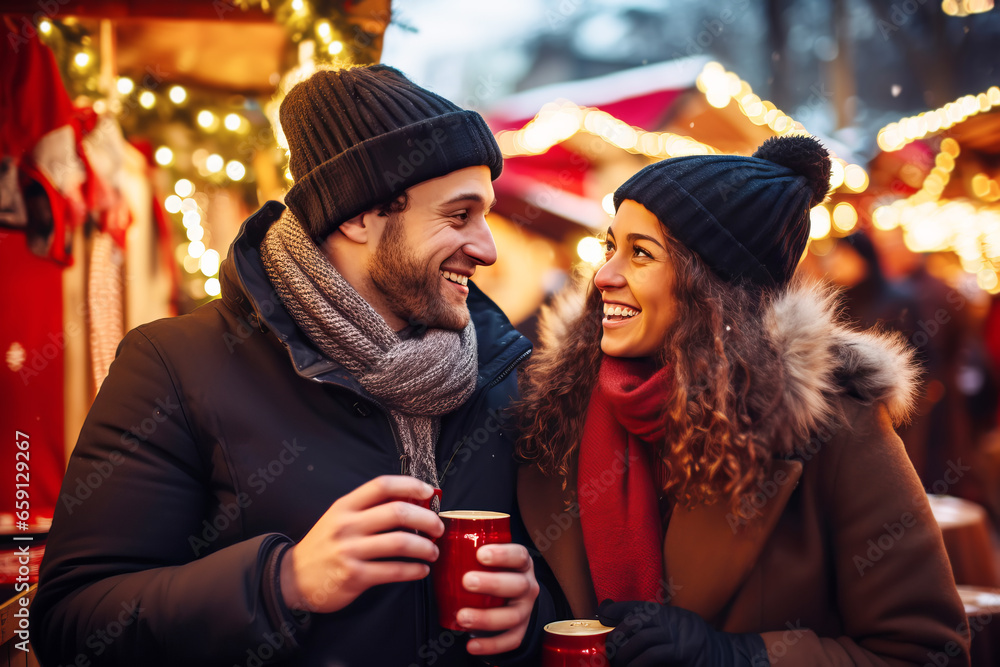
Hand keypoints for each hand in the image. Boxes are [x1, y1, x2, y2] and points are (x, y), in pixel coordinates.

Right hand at [280, 475, 443, 612]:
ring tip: (433, 551)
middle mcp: (347, 525)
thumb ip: (368, 508)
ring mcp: (350, 551)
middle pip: (397, 512)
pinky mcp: (354, 576)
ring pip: (399, 543)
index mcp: (345, 506)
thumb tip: (411, 499)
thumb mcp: (339, 518)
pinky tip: (421, 570)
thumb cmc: (325, 545)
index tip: (429, 492)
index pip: (382, 485)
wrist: (293, 578)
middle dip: (426, 519)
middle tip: (438, 527)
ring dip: (425, 547)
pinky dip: (414, 570)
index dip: (410, 485)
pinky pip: (393, 571)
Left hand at [455, 544, 538, 655]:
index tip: (480, 554)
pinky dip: (491, 646)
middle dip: (492, 583)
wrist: (508, 597)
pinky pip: (510, 641)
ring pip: (513, 616)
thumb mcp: (486, 556)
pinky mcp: (520, 630)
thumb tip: (434, 532)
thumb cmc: (489, 571)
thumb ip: (465, 545)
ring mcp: (526, 609)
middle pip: (517, 585)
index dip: (503, 554)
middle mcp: (528, 585)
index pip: (518, 555)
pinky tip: (471, 645)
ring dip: (487, 618)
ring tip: (462, 617)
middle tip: (466, 581)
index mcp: (521, 563)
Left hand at [598, 600, 767, 666]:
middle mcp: (674, 622)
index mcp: (670, 615)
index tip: (602, 616)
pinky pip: (655, 656)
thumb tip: (624, 626)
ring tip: (618, 664)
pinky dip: (639, 663)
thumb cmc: (698, 647)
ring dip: (626, 654)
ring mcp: (680, 637)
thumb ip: (655, 628)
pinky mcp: (683, 655)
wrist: (728, 657)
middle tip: (609, 652)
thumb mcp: (678, 630)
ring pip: (643, 641)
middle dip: (618, 637)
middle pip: (637, 623)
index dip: (618, 610)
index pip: (639, 607)